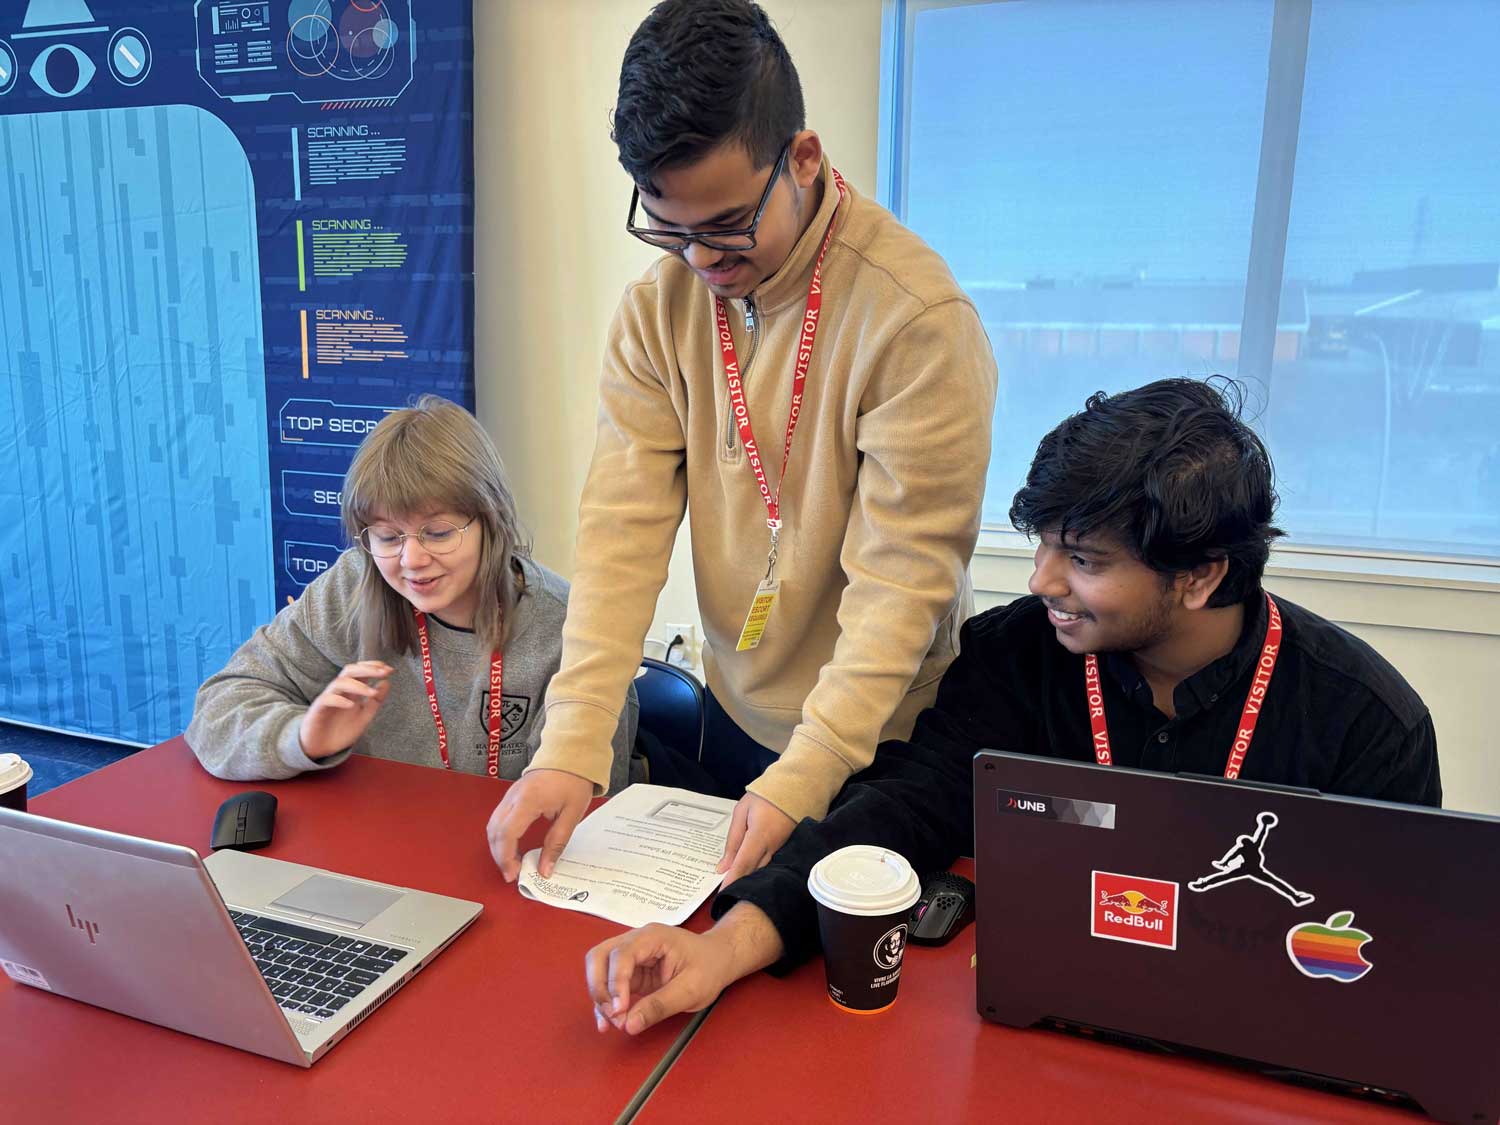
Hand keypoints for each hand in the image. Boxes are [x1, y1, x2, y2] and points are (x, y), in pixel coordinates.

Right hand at [298, 661, 392, 759]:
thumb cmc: (341, 730)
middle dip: (367, 669)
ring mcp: (328, 699)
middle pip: (350, 671)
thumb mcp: (364, 716)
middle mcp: (339, 691)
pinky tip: (351, 704)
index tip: (390, 669)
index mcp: (350, 691)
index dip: (374, 667)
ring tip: (372, 692)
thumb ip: (375, 701)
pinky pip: (327, 700)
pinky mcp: (318, 710)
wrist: (320, 748)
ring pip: (339, 683)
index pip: (360, 671)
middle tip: (383, 672)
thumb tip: (387, 682)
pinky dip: (339, 700)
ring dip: (357, 686)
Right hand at [486, 769, 593, 881]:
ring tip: (512, 864)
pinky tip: (512, 847)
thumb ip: (557, 842)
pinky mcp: (511, 796)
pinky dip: (500, 836)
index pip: (507, 834)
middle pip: (494, 832)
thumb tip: (545, 869)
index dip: (506, 857)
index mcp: (528, 800)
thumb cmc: (573, 780)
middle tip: (512, 873)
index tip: (514, 874)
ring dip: (498, 847)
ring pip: (492, 825)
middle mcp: (513, 797)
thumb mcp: (572, 814)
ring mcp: (509, 795)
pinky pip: (498, 819)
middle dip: (499, 856)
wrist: (571, 755)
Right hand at [584, 905, 783, 1035]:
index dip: (615, 984)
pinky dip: (605, 1003)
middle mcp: (637, 941)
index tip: (620, 1011)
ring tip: (610, 1022)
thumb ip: (659, 1006)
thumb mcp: (691, 990)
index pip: (621, 955)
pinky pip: (609, 984)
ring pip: (599, 969)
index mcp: (652, 938)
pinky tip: (607, 1022)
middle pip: (600, 956)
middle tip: (612, 1015)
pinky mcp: (632, 971)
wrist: (719, 959)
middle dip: (599, 987)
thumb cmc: (709, 966)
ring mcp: (632, 956)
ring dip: (599, 996)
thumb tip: (629, 1024)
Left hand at [717, 793, 795, 889]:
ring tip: (735, 888)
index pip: (743, 864)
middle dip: (740, 883)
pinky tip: (751, 876)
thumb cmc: (764, 797)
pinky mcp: (785, 849)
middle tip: (726, 895)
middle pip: (753, 871)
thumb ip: (732, 840)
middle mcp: (772, 846)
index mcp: (759, 835)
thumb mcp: (741, 812)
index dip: (732, 880)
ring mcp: (781, 849)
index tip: (722, 894)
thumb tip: (723, 866)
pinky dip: (759, 872)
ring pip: (763, 870)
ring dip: (750, 879)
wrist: (794, 788)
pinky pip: (770, 864)